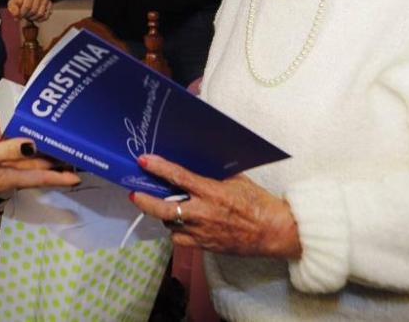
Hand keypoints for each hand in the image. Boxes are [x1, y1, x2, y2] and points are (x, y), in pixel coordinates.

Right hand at [0, 139, 80, 206]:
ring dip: (39, 161)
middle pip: (34, 172)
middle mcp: (4, 179)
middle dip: (54, 167)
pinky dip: (20, 155)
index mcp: (7, 179)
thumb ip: (7, 150)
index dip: (60, 177)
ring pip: (22, 167)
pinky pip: (9, 163)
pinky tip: (23, 147)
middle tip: (74, 157)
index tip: (78, 177)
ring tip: (55, 151)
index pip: (40, 177)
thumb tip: (33, 145)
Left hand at [7, 0, 51, 20]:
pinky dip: (40, 19)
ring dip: (33, 18)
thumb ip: (12, 8)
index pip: (27, 6)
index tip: (19, 16)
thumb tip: (16, 14)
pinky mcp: (49, 4)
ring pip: (41, 14)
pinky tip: (35, 18)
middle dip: (27, 16)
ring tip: (29, 16)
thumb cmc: (20, 0)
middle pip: (34, 10)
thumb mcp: (13, 3)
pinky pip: (46, 15)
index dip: (22, 14)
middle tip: (24, 16)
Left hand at [129, 154, 300, 258]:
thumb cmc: (257, 203)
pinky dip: (176, 230)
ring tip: (163, 205)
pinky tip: (179, 223)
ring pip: (170, 225)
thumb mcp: (236, 180)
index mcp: (212, 192)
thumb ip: (213, 175)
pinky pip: (181, 240)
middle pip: (164, 209)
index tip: (144, 161)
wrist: (273, 232)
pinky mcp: (205, 246)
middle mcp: (204, 214)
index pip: (179, 178)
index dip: (159, 168)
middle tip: (135, 193)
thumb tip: (195, 165)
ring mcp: (202, 233)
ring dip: (164, 215)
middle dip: (145, 201)